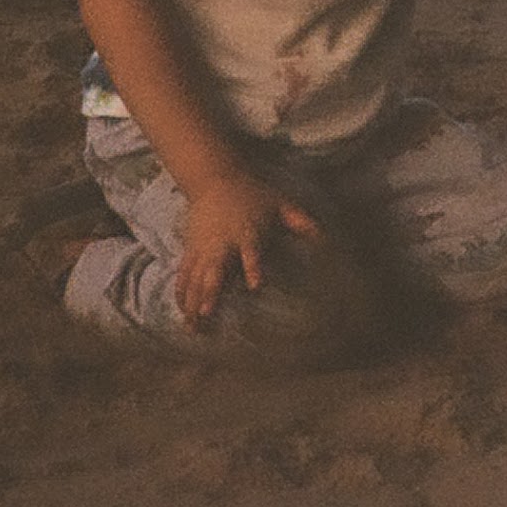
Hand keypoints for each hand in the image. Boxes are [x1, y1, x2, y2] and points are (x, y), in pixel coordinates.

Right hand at [174, 171, 322, 327]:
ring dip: (191, 301)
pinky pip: (184, 274)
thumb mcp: (280, 204)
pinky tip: (183, 314)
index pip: (251, 251)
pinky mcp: (191, 249)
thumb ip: (301, 221)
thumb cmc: (253, 194)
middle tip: (206, 314)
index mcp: (247, 233)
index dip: (254, 267)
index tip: (256, 285)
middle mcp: (222, 243)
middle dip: (209, 291)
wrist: (215, 178)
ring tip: (192, 327)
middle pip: (214, 268)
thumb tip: (324, 236)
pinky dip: (181, 294)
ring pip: (194, 276)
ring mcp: (203, 247)